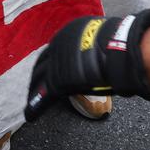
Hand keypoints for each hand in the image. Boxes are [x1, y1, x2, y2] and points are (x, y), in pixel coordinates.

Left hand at [24, 10, 149, 120]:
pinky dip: (36, 107)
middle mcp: (58, 45)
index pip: (55, 51)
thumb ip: (92, 47)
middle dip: (37, 77)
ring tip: (31, 103)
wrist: (119, 49)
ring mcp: (55, 62)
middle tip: (35, 88)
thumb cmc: (118, 44)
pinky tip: (30, 116)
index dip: (50, 63)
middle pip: (42, 64)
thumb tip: (98, 54)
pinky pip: (43, 96)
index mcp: (69, 33)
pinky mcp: (56, 80)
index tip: (48, 71)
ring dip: (34, 92)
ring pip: (39, 80)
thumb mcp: (100, 39)